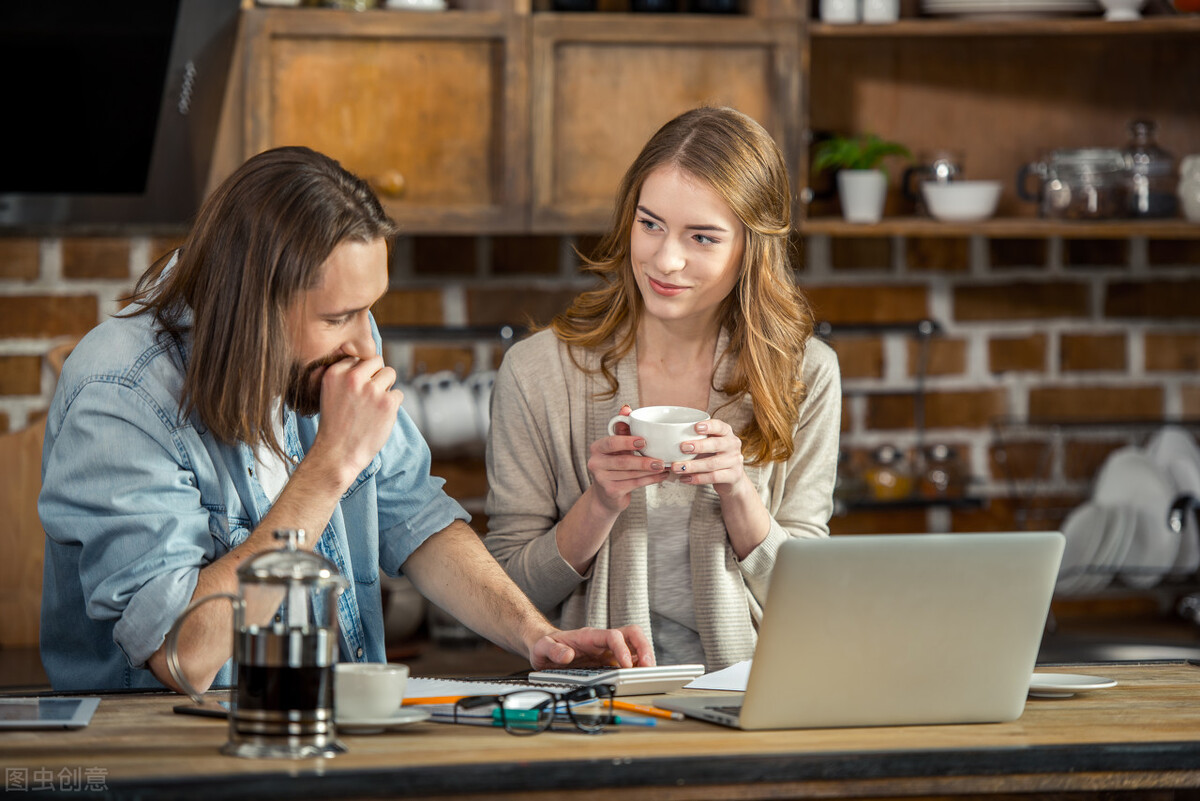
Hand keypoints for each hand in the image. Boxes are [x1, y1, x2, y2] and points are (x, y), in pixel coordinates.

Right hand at [312, 354, 400, 485]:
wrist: (338, 453)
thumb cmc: (336, 425)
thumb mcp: (330, 392)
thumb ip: (345, 375)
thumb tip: (369, 361)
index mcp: (335, 373)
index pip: (358, 358)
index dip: (361, 373)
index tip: (356, 389)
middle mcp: (353, 377)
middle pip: (377, 361)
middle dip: (376, 375)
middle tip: (368, 397)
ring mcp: (371, 390)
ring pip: (390, 373)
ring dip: (386, 388)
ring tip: (374, 406)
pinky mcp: (387, 403)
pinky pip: (399, 393)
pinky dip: (393, 405)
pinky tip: (379, 417)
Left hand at [529, 625, 655, 669]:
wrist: (545, 646)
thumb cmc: (546, 645)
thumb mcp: (543, 648)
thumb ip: (553, 650)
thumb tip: (567, 655)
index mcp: (589, 636)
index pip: (612, 636)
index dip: (622, 649)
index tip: (625, 665)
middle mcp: (602, 640)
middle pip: (632, 634)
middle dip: (643, 648)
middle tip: (648, 667)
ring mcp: (608, 649)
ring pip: (635, 645)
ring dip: (645, 658)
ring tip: (649, 674)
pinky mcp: (609, 659)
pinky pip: (630, 659)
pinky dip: (639, 666)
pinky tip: (641, 676)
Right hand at [586, 404, 669, 515]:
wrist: (607, 494)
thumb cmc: (615, 464)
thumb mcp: (617, 447)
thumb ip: (622, 428)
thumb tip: (626, 408)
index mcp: (597, 448)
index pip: (611, 442)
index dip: (627, 441)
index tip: (644, 441)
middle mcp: (595, 463)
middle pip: (622, 461)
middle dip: (643, 461)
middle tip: (660, 460)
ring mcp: (602, 479)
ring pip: (631, 474)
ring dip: (650, 471)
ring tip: (664, 467)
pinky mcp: (611, 492)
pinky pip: (634, 484)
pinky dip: (650, 480)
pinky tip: (661, 476)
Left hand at [670, 416, 750, 497]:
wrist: (731, 479)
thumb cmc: (714, 457)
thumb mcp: (709, 445)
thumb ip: (696, 439)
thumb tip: (668, 439)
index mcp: (726, 433)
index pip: (720, 426)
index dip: (709, 426)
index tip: (695, 427)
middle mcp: (733, 445)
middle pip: (716, 444)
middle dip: (699, 446)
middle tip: (682, 447)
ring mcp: (735, 461)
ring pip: (712, 464)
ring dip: (692, 466)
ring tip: (676, 467)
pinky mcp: (733, 476)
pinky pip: (713, 477)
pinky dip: (697, 478)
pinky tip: (684, 478)